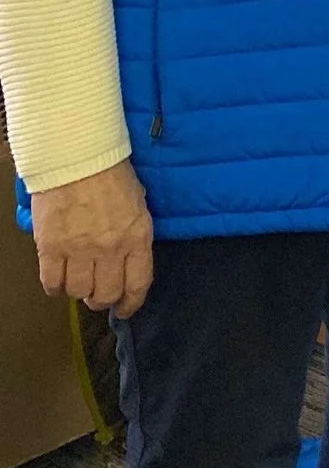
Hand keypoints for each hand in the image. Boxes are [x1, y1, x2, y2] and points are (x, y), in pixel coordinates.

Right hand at [30, 160, 152, 317]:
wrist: (77, 158)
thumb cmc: (112, 175)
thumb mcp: (138, 204)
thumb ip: (135, 234)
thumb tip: (129, 259)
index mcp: (138, 236)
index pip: (138, 283)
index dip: (131, 303)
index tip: (125, 309)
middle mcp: (110, 248)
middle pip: (105, 294)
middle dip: (102, 300)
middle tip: (97, 295)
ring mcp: (79, 250)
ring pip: (77, 292)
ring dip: (77, 291)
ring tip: (77, 281)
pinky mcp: (50, 248)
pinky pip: (51, 282)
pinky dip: (54, 286)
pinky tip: (58, 279)